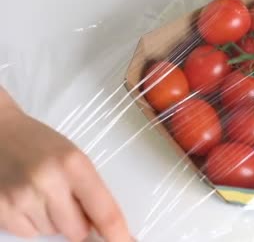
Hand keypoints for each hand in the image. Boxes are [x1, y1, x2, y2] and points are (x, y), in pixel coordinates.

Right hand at [0, 88, 130, 240]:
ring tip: (40, 192)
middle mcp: (48, 182)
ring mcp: (21, 198)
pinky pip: (27, 234)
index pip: (104, 211)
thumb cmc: (40, 144)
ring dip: (52, 220)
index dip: (118, 234)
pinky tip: (24, 198)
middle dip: (77, 222)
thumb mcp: (73, 158)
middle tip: (66, 199)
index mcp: (74, 165)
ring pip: (52, 232)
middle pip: (77, 231)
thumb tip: (107, 226)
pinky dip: (30, 222)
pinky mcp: (0, 210)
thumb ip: (90, 190)